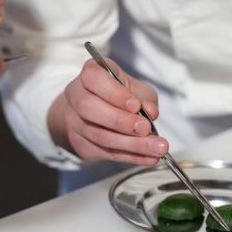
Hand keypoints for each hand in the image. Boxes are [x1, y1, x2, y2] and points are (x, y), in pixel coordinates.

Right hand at [51, 58, 167, 164]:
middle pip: (89, 109)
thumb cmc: (121, 96)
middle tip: (146, 129)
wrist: (99, 113)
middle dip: (121, 121)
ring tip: (157, 148)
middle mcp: (76, 95)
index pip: (93, 78)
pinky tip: (149, 157)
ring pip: (99, 135)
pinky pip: (105, 153)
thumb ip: (144, 99)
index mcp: (90, 74)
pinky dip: (131, 156)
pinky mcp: (80, 144)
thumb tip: (151, 113)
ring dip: (131, 144)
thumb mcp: (137, 90)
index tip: (136, 105)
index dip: (114, 93)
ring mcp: (74, 121)